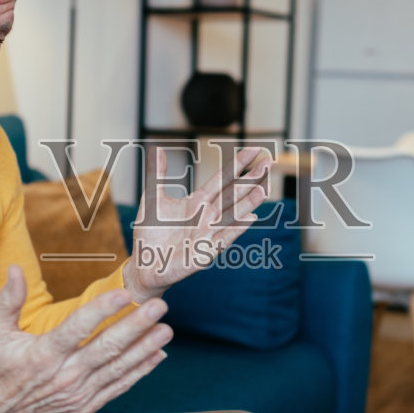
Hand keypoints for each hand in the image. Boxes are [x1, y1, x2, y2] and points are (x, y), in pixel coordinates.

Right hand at [0, 266, 170, 412]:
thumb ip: (10, 299)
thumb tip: (16, 268)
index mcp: (43, 354)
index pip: (78, 328)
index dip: (102, 310)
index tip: (124, 293)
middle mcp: (64, 376)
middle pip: (107, 348)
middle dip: (136, 326)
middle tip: (159, 307)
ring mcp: (77, 393)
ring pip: (118, 368)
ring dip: (145, 349)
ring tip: (166, 329)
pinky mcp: (84, 405)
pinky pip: (118, 387)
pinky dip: (139, 372)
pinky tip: (157, 355)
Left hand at [123, 146, 271, 302]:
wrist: (144, 264)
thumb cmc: (151, 234)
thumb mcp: (153, 200)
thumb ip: (157, 175)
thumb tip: (156, 148)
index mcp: (198, 201)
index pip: (222, 179)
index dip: (238, 164)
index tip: (254, 149)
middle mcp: (208, 216)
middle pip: (233, 194)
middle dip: (251, 179)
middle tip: (269, 163)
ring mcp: (208, 234)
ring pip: (232, 215)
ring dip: (248, 203)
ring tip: (264, 189)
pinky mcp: (204, 253)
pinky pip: (222, 239)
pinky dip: (235, 229)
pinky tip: (249, 219)